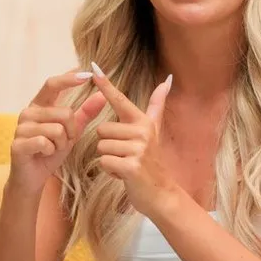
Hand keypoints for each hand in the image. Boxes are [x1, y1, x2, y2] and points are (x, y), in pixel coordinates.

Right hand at [9, 69, 107, 192]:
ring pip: (57, 130)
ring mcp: (20, 127)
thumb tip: (102, 95)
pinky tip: (43, 154)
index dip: (69, 78)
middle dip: (72, 131)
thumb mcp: (72, 131)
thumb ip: (85, 113)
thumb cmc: (51, 151)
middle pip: (64, 113)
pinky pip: (44, 142)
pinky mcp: (17, 144)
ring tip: (52, 149)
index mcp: (40, 105)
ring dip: (61, 144)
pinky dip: (50, 151)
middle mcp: (28, 112)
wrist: (33, 177)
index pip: (53, 84)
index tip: (87, 73)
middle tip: (63, 142)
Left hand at [90, 63, 177, 218]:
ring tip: (125, 165)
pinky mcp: (132, 166)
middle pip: (102, 130)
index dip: (106, 84)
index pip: (120, 99)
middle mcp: (142, 131)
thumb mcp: (154, 131)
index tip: (93, 67)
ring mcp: (138, 149)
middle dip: (108, 146)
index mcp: (142, 121)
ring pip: (101, 147)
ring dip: (109, 160)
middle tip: (125, 156)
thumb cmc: (151, 162)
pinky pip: (104, 162)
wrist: (161, 193)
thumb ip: (157, 105)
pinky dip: (110, 171)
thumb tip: (166, 80)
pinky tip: (124, 175)